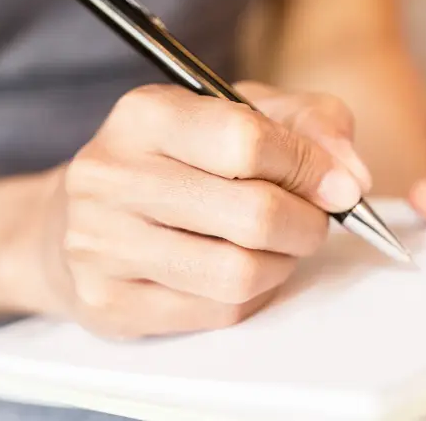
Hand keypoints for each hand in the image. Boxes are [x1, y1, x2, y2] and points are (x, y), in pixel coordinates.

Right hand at [17, 82, 371, 338]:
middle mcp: (110, 176)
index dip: (310, 166)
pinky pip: (218, 312)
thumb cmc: (176, 160)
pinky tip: (244, 271)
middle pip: (252, 213)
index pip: (247, 140)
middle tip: (313, 221)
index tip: (339, 184)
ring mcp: (101, 245)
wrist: (74, 219)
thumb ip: (308, 124)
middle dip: (307, 223)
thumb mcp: (239, 113)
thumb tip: (351, 176)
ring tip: (279, 246)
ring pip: (239, 272)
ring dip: (283, 263)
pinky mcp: (109, 303)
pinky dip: (253, 295)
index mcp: (145, 114)